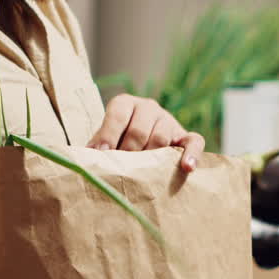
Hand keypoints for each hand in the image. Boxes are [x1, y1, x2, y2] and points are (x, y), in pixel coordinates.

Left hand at [87, 94, 203, 171]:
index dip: (108, 134)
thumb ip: (99, 146)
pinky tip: (187, 168)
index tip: (102, 153)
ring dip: (151, 158)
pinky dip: (191, 155)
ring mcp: (168, 120)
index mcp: (125, 104)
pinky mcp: (185, 136)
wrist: (140, 147)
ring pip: (162, 138)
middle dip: (129, 152)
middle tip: (123, 170)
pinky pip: (194, 142)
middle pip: (140, 129)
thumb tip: (84, 160)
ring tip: (143, 175)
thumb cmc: (117, 145)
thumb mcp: (106, 140)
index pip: (118, 114)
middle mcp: (148, 107)